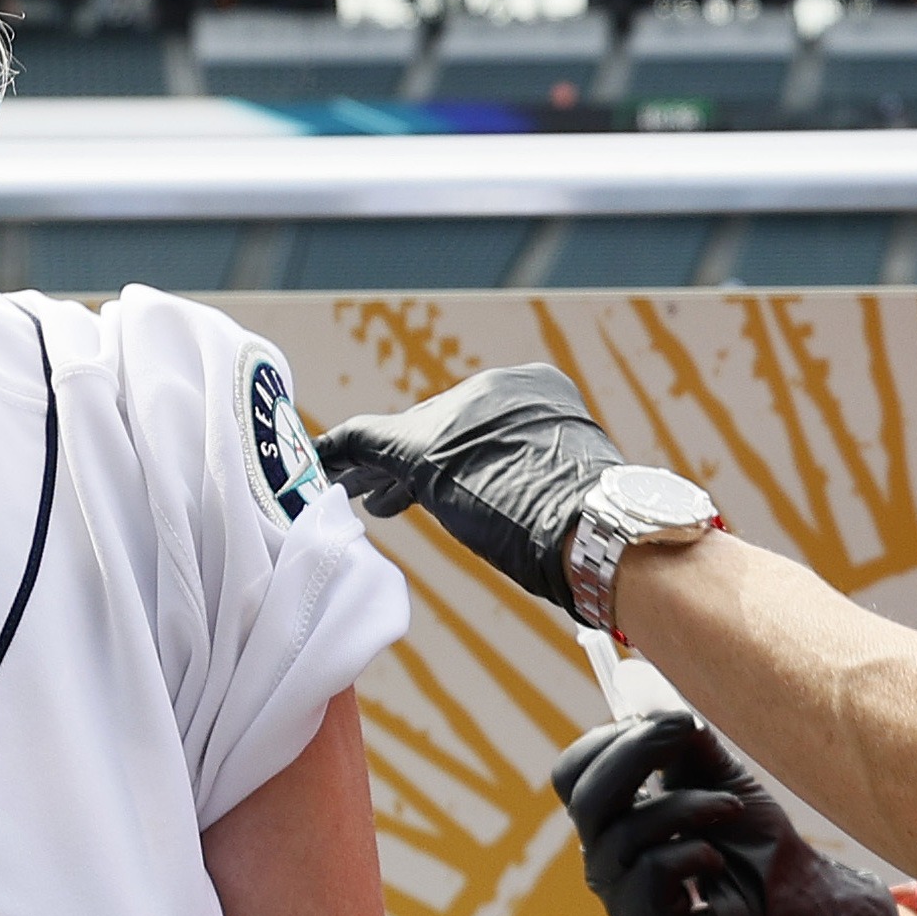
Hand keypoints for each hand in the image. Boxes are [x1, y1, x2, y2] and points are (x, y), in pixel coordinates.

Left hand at [316, 364, 622, 614]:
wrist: (592, 526)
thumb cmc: (597, 525)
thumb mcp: (572, 486)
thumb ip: (542, 479)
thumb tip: (531, 508)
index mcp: (539, 390)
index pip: (478, 420)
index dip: (454, 452)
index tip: (440, 477)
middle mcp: (496, 390)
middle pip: (437, 426)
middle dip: (411, 463)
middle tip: (384, 496)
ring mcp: (457, 414)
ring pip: (402, 435)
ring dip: (377, 467)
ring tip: (351, 489)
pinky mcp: (419, 445)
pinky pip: (365, 440)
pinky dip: (340, 454)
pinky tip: (319, 463)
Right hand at [553, 711, 900, 915]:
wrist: (797, 897)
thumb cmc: (753, 838)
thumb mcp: (716, 773)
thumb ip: (679, 736)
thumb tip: (637, 683)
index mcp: (612, 818)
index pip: (572, 774)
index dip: (609, 737)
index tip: (665, 720)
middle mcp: (605, 856)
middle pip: (583, 797)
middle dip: (637, 753)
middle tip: (689, 731)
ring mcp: (619, 896)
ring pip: (624, 833)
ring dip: (687, 806)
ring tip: (730, 807)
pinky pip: (648, 873)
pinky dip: (692, 854)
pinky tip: (718, 863)